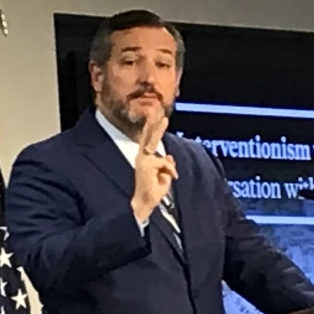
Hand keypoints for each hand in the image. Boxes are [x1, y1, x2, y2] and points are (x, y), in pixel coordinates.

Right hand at [130, 106, 176, 222]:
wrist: (145, 203)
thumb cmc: (153, 191)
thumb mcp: (164, 176)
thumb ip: (166, 165)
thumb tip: (169, 157)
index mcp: (145, 159)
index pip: (149, 140)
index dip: (153, 128)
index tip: (157, 116)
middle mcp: (142, 157)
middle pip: (148, 136)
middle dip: (152, 122)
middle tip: (156, 109)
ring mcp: (142, 159)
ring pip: (156, 145)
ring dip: (162, 146)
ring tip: (163, 137)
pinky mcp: (146, 164)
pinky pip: (165, 163)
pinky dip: (170, 171)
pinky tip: (171, 178)